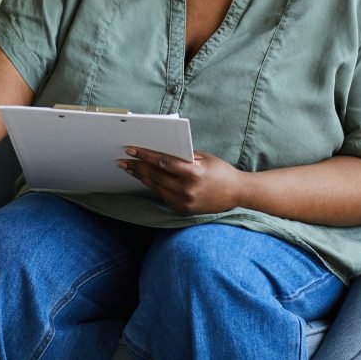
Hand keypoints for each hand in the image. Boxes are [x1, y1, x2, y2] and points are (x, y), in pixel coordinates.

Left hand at [117, 147, 244, 214]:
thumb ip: (182, 155)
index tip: (130, 150)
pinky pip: (163, 195)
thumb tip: (158, 149)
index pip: (162, 162)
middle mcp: (187, 189)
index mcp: (193, 173)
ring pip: (156, 187)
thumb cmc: (221, 171)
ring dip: (141, 177)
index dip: (144, 156)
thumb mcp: (203, 158)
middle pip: (155, 176)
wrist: (238, 193)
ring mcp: (184, 202)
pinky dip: (153, 186)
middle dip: (137, 167)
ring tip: (129, 169)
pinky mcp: (183, 209)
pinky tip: (144, 179)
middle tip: (122, 161)